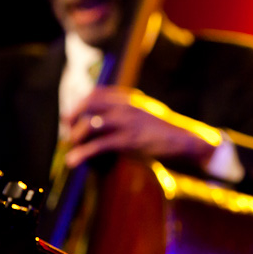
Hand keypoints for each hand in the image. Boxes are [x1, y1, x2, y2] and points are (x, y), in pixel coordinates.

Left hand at [64, 87, 222, 168]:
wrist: (185, 140)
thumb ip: (129, 111)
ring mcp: (126, 122)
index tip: (72, 116)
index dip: (80, 103)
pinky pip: (99, 145)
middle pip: (88, 105)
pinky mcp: (129, 141)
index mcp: (129, 98)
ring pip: (89, 124)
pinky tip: (74, 160)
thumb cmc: (165, 130)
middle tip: (68, 132)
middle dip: (73, 118)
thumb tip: (109, 117)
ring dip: (76, 137)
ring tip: (72, 149)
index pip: (96, 93)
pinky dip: (83, 153)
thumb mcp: (146, 113)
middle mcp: (125, 106)